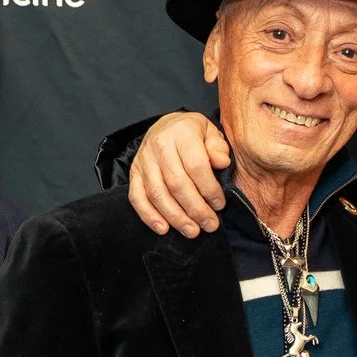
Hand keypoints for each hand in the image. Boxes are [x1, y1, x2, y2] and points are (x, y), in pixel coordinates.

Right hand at [128, 112, 229, 236]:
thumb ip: (218, 147)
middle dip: (195, 209)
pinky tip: (164, 228)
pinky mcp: (134, 173)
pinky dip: (149, 216)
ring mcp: (143, 160)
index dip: (209, 189)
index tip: (220, 205)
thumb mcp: (210, 132)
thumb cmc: (192, 133)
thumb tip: (223, 162)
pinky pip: (137, 197)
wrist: (166, 126)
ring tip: (192, 231)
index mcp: (182, 133)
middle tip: (210, 224)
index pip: (196, 166)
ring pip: (158, 194)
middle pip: (177, 184)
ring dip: (176, 217)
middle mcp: (159, 145)